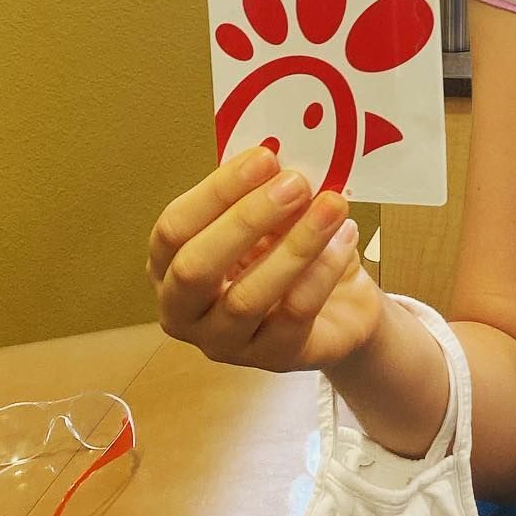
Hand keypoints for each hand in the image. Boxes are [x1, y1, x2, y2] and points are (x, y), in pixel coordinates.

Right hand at [148, 146, 384, 372]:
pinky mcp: (274, 359)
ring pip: (248, 298)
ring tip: (332, 206)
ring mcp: (225, 344)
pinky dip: (323, 272)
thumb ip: (264, 190)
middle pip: (196, 268)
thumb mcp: (272, 217)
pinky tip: (346, 238)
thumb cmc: (288, 251)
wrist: (339, 306)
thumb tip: (278, 157)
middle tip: (296, 183)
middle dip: (247, 220)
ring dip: (296, 245)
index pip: (174, 229)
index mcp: (170, 266)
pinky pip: (295, 315)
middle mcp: (185, 312)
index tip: (264, 157)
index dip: (217, 191)